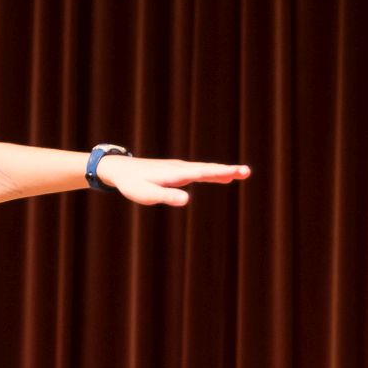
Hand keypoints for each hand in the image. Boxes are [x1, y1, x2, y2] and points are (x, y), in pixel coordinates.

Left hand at [100, 156, 250, 206]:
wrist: (120, 169)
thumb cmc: (132, 184)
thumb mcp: (146, 194)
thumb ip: (166, 196)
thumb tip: (187, 200)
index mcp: (176, 173)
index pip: (204, 172)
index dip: (222, 172)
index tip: (239, 171)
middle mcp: (181, 168)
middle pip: (209, 169)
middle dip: (228, 170)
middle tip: (247, 172)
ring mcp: (180, 168)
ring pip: (206, 169)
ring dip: (224, 171)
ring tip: (242, 173)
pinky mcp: (178, 171)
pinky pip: (201, 172)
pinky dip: (214, 173)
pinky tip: (222, 176)